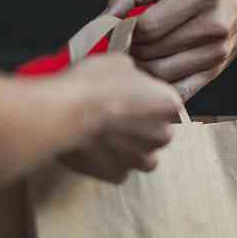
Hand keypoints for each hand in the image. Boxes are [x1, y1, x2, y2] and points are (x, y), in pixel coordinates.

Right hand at [58, 53, 180, 183]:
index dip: (147, 100)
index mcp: (169, 104)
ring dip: (129, 149)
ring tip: (107, 136)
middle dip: (141, 128)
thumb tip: (129, 78)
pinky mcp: (117, 175)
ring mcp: (140, 159)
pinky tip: (94, 148)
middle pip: (158, 133)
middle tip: (117, 116)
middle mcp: (162, 135)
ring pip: (141, 157)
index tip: (131, 97)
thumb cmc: (93, 84)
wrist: (67, 112)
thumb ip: (133, 75)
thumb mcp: (119, 62)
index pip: (166, 104)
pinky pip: (118, 170)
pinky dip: (108, 162)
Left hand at [105, 0, 236, 100]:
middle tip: (123, 44)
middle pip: (152, 51)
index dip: (125, 31)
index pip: (147, 27)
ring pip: (161, 74)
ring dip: (139, 69)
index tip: (120, 28)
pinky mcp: (216, 72)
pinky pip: (178, 91)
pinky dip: (157, 87)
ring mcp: (216, 52)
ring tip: (135, 55)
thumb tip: (100, 23)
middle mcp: (212, 24)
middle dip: (130, 50)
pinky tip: (150, 74)